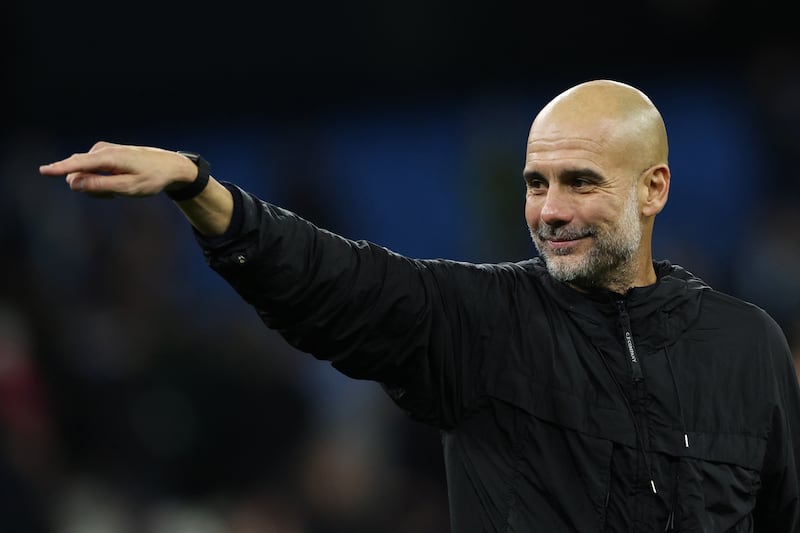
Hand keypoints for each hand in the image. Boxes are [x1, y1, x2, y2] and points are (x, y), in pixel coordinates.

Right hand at [39, 141, 198, 197]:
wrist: (169, 165)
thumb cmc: (152, 178)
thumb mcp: (129, 188)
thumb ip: (100, 186)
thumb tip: (72, 183)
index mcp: (110, 157)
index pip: (79, 163)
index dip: (60, 169)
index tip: (43, 171)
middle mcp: (102, 150)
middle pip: (79, 172)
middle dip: (88, 188)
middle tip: (112, 196)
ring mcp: (102, 150)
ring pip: (83, 173)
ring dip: (95, 186)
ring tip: (117, 190)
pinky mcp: (104, 154)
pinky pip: (90, 170)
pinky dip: (99, 180)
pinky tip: (116, 182)